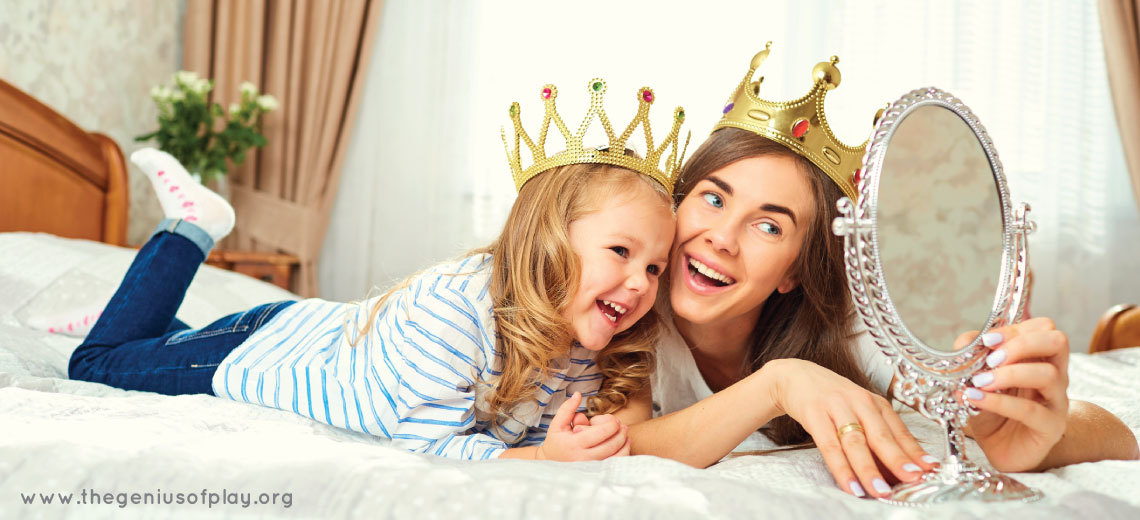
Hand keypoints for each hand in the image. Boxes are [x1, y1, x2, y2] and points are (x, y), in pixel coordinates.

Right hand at [537, 392, 629, 460]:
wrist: (551, 466)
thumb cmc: (556, 442)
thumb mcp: (557, 425)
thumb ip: (567, 409)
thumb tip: (578, 394)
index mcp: (574, 444)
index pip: (599, 434)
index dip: (611, 425)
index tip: (615, 420)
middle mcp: (583, 458)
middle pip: (610, 446)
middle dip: (620, 434)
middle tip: (622, 426)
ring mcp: (591, 468)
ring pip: (615, 457)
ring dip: (624, 444)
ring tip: (625, 434)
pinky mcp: (596, 474)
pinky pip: (614, 465)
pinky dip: (622, 455)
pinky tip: (624, 445)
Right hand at [766, 358, 936, 498]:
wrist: (795, 377)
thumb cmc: (832, 400)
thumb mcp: (858, 411)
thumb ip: (874, 437)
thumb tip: (895, 472)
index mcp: (875, 403)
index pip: (899, 431)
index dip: (915, 451)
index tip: (931, 469)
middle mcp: (860, 402)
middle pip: (881, 435)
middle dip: (898, 460)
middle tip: (913, 480)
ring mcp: (836, 407)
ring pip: (856, 442)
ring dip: (869, 469)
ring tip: (880, 490)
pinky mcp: (814, 413)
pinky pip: (829, 446)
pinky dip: (841, 467)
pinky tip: (850, 484)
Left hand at [960, 318, 1068, 471]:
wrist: (1002, 450)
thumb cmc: (993, 411)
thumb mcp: (977, 379)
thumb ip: (972, 357)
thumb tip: (965, 342)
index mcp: (1039, 358)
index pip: (1043, 328)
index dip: (1014, 329)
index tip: (987, 340)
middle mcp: (1055, 375)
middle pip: (1057, 341)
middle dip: (1021, 343)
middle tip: (992, 359)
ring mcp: (1057, 402)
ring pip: (1048, 374)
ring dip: (1009, 374)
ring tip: (979, 382)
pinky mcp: (1051, 427)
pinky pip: (1031, 410)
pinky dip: (1000, 402)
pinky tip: (976, 399)